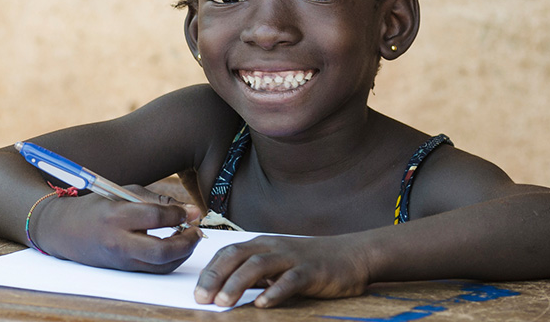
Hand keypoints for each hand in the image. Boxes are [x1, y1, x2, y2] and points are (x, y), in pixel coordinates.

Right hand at [33, 185, 203, 272]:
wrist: (64, 230)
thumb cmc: (96, 207)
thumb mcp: (122, 193)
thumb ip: (154, 200)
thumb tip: (188, 210)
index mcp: (115, 216)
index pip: (156, 217)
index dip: (180, 214)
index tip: (194, 211)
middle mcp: (118, 241)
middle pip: (161, 251)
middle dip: (187, 242)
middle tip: (197, 231)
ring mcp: (121, 259)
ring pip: (161, 266)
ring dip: (183, 253)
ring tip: (189, 237)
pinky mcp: (124, 269)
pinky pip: (154, 270)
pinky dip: (171, 260)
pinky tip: (176, 247)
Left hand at [195, 235, 372, 307]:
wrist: (352, 255)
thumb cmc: (310, 263)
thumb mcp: (278, 264)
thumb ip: (255, 274)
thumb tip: (224, 291)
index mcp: (262, 244)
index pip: (227, 254)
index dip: (209, 272)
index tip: (196, 292)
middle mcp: (273, 247)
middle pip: (236, 257)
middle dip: (215, 277)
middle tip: (201, 298)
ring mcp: (292, 258)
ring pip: (258, 266)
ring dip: (237, 283)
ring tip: (223, 302)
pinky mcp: (312, 271)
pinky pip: (290, 280)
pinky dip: (274, 291)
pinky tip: (262, 304)